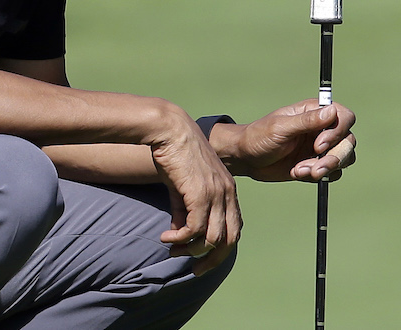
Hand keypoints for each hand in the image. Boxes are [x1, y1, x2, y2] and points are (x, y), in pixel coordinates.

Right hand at [149, 105, 241, 275]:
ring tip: (172, 249)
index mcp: (228, 191)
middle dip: (212, 259)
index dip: (221, 250)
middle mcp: (227, 194)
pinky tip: (166, 238)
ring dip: (190, 250)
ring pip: (211, 238)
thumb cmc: (175, 154)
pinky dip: (179, 239)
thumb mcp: (183, 186)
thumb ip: (185, 209)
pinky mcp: (200, 193)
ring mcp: (216, 194)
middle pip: (229, 240)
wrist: (169, 130)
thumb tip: (180, 233)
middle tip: (194, 270)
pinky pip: (194, 228)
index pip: (234, 230)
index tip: (202, 261)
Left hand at [228, 99, 356, 182]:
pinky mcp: (317, 164)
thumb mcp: (280, 128)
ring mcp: (321, 147)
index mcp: (314, 112)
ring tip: (300, 171)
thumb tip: (332, 110)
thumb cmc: (258, 136)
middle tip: (315, 168)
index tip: (318, 145)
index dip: (338, 131)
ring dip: (326, 168)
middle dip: (334, 157)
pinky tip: (297, 173)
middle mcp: (322, 129)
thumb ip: (307, 121)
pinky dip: (320, 176)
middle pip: (348, 141)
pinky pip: (333, 173)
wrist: (246, 159)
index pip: (344, 116)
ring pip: (344, 158)